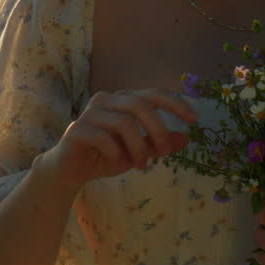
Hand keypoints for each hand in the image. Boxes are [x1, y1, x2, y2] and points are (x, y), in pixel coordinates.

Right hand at [50, 89, 198, 183]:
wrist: (69, 170)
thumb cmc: (106, 156)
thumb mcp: (138, 152)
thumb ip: (158, 143)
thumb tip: (187, 139)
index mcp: (123, 100)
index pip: (153, 94)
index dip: (176, 104)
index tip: (195, 120)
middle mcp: (106, 100)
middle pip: (140, 104)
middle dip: (158, 129)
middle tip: (166, 153)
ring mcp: (89, 113)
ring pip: (124, 122)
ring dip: (138, 147)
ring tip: (142, 166)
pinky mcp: (76, 129)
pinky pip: (102, 137)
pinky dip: (116, 152)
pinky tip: (118, 161)